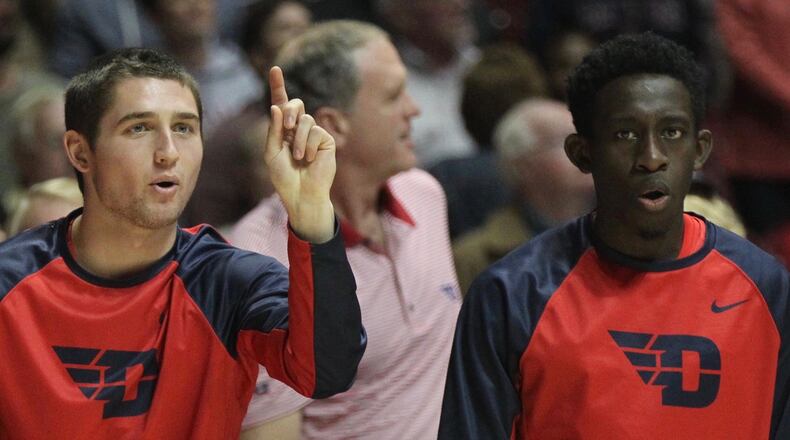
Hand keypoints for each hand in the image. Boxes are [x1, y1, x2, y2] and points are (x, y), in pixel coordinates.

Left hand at [265, 66, 335, 242]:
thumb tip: (277, 106)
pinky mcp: (326, 140)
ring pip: (305, 120)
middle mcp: (299, 129)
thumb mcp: (272, 152)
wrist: (301, 195)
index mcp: (284, 130)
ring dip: (298, 139)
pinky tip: (309, 159)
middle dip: (290, 111)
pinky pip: (316, 131)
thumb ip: (274, 130)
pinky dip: (309, 146)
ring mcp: (314, 134)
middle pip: (295, 105)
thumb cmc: (284, 177)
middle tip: (287, 125)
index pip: (281, 105)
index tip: (274, 69)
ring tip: (298, 157)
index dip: (278, 86)